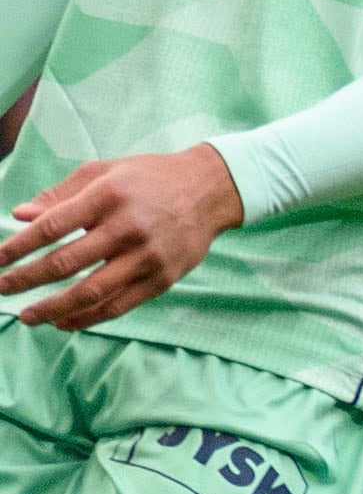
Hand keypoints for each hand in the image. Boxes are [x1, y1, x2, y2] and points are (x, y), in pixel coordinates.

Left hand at [0, 149, 246, 328]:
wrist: (211, 190)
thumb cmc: (150, 178)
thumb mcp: (104, 171)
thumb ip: (61, 194)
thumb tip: (20, 215)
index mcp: (108, 195)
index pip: (53, 226)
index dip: (19, 246)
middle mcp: (128, 227)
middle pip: (65, 262)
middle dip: (26, 279)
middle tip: (1, 288)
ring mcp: (147, 256)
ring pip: (90, 292)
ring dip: (52, 308)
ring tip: (27, 316)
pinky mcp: (162, 278)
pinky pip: (119, 305)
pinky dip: (88, 318)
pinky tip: (64, 322)